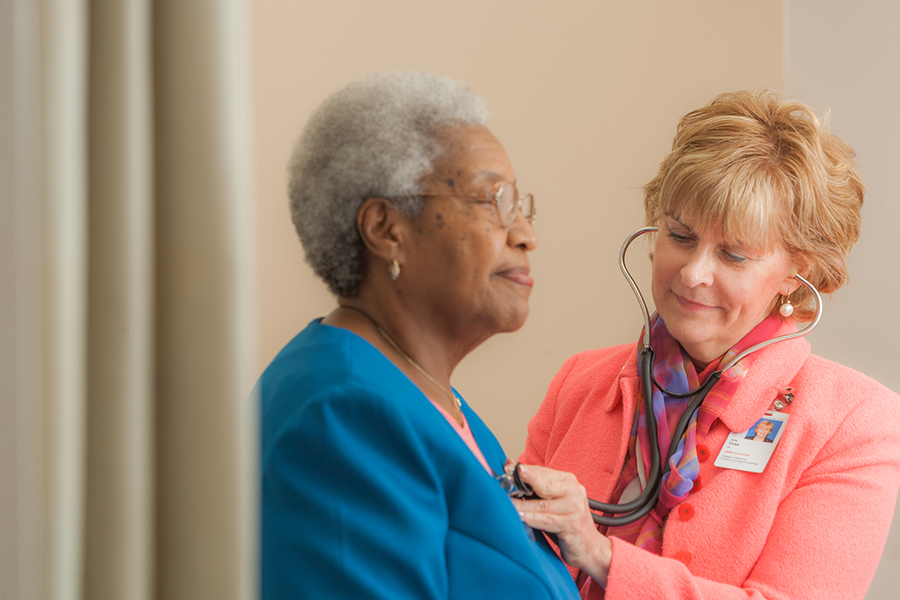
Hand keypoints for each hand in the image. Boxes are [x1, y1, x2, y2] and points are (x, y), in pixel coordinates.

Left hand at [510, 463, 611, 586]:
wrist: (591, 548)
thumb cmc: (566, 522)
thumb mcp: (551, 501)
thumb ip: (533, 485)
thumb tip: (510, 464)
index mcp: (568, 481)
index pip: (542, 472)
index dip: (523, 470)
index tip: (507, 468)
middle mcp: (574, 491)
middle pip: (544, 483)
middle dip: (523, 480)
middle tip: (505, 478)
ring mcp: (574, 508)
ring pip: (542, 504)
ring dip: (522, 503)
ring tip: (506, 501)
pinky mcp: (572, 525)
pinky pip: (547, 520)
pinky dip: (532, 518)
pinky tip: (520, 516)